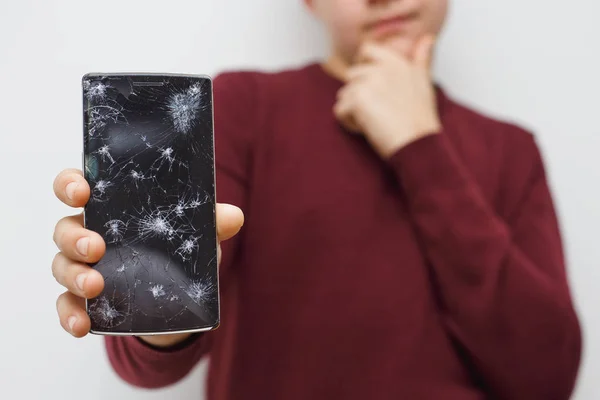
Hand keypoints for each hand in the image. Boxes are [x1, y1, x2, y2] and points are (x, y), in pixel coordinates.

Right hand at [52, 168, 243, 347]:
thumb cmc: (179, 250)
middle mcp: (91, 233)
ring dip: (74, 275)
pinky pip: (67, 306)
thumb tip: (235, 216)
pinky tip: (82, 325)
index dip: (71, 184)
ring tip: (96, 285)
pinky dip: (71, 315)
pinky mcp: (88, 300)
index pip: (79, 186)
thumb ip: (212, 223)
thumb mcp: (197, 235)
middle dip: (74, 236)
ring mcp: (85, 267)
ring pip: (62, 265)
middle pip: (64, 228)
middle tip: (95, 246)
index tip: (82, 191)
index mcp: (112, 207)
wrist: (180, 300)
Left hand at [333, 35, 441, 158]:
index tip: (369, 85)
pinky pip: (339, 111)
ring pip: (344, 95)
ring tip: (374, 122)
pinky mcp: (357, 99)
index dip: (362, 67)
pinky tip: (367, 129)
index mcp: (395, 62)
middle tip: (378, 113)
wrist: (418, 142)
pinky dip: (349, 123)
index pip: (367, 49)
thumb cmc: (420, 118)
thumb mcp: (424, 82)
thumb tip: (427, 38)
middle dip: (358, 96)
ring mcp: (367, 82)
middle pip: (351, 77)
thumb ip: (421, 59)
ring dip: (353, 111)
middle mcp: (380, 68)